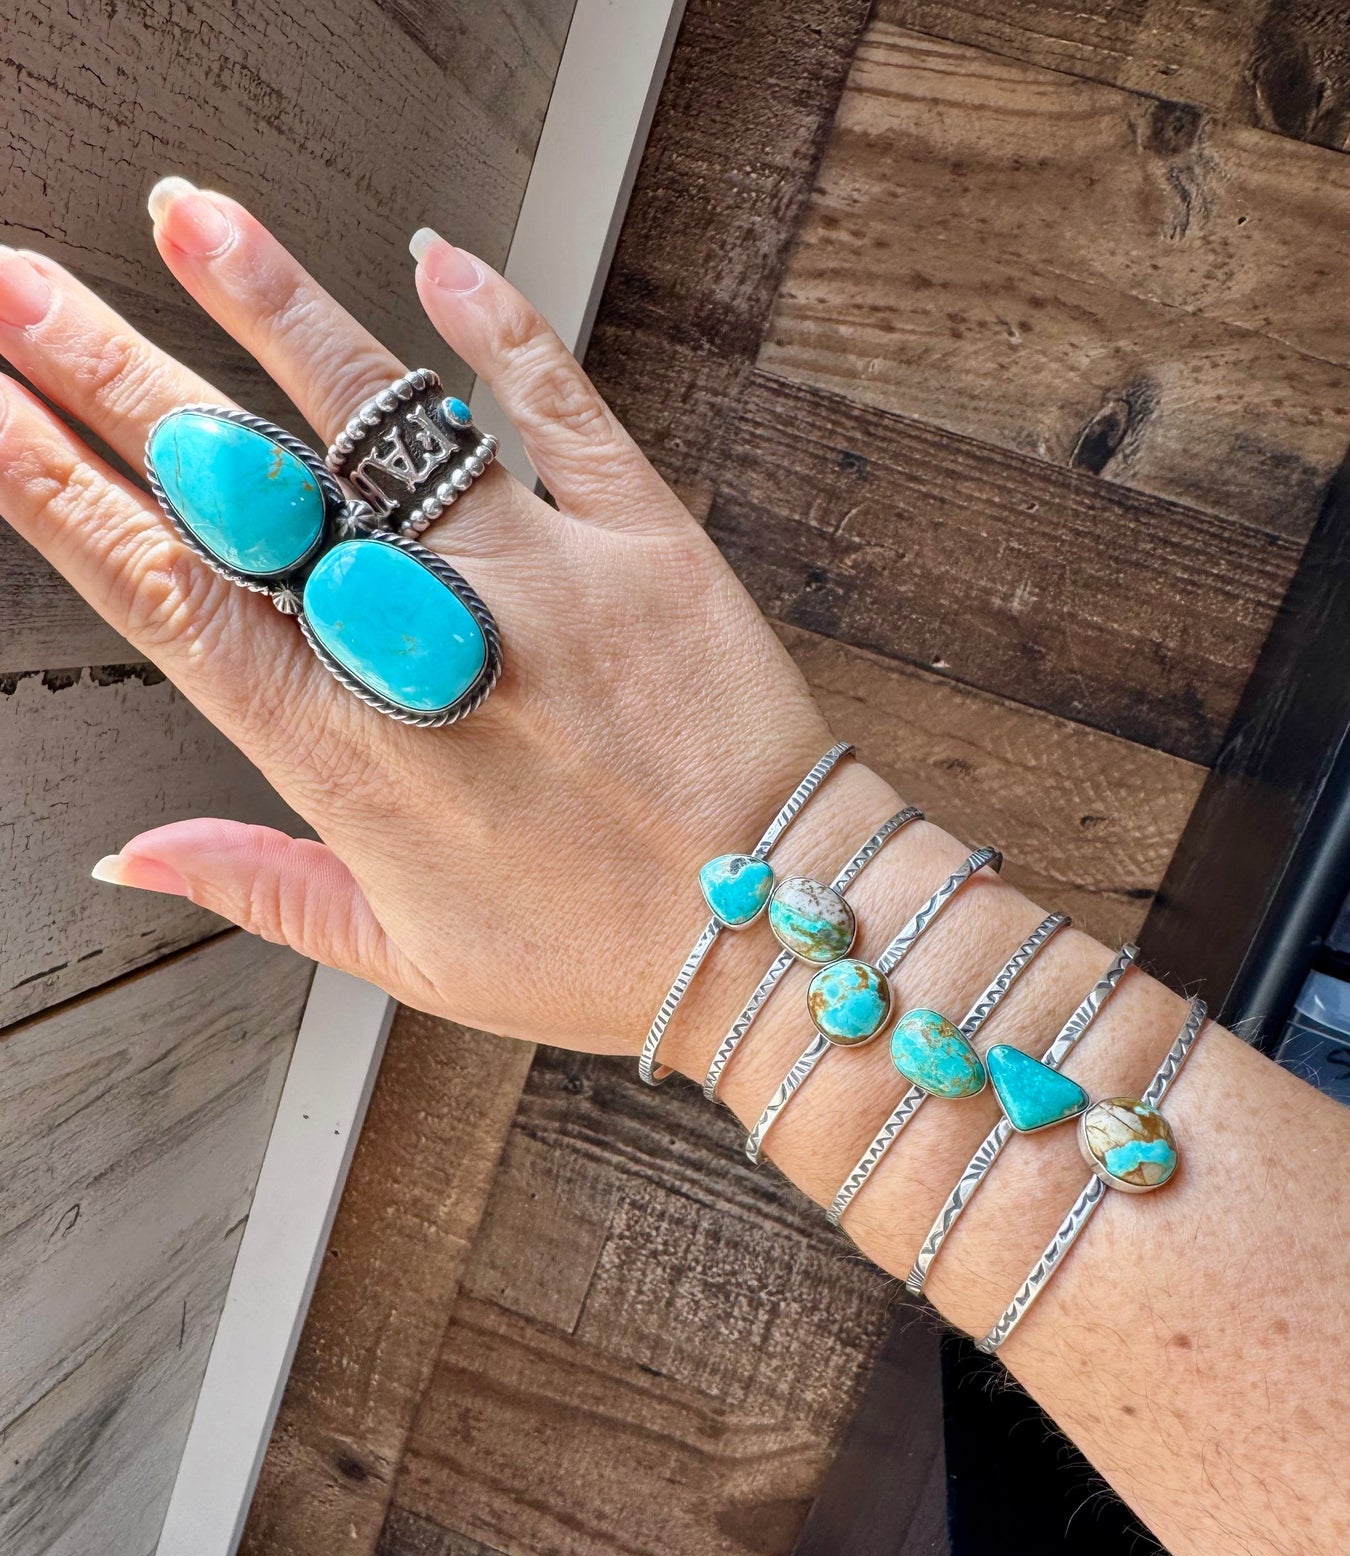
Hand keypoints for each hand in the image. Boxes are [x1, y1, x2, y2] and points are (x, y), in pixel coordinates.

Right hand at [0, 181, 833, 1054]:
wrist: (767, 929)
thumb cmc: (593, 952)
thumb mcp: (401, 954)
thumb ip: (257, 887)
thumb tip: (129, 860)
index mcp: (344, 755)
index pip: (167, 597)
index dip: (58, 492)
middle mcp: (421, 650)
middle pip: (239, 490)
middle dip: (109, 374)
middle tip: (13, 288)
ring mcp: (533, 578)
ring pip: (383, 418)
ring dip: (272, 308)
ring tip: (183, 215)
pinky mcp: (639, 537)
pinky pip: (560, 404)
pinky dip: (498, 324)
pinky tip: (431, 256)